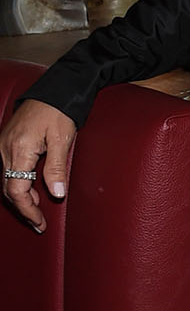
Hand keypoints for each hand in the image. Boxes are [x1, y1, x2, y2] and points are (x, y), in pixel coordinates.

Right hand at [0, 99, 76, 232]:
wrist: (55, 87)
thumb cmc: (60, 110)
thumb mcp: (62, 139)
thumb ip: (56, 168)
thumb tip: (56, 195)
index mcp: (19, 150)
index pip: (16, 190)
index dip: (28, 210)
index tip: (40, 223)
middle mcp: (5, 149)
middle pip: (8, 188)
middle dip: (23, 208)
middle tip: (39, 223)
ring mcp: (4, 145)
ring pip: (7, 180)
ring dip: (21, 197)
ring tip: (37, 211)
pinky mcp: (8, 141)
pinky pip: (9, 169)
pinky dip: (19, 182)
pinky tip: (32, 188)